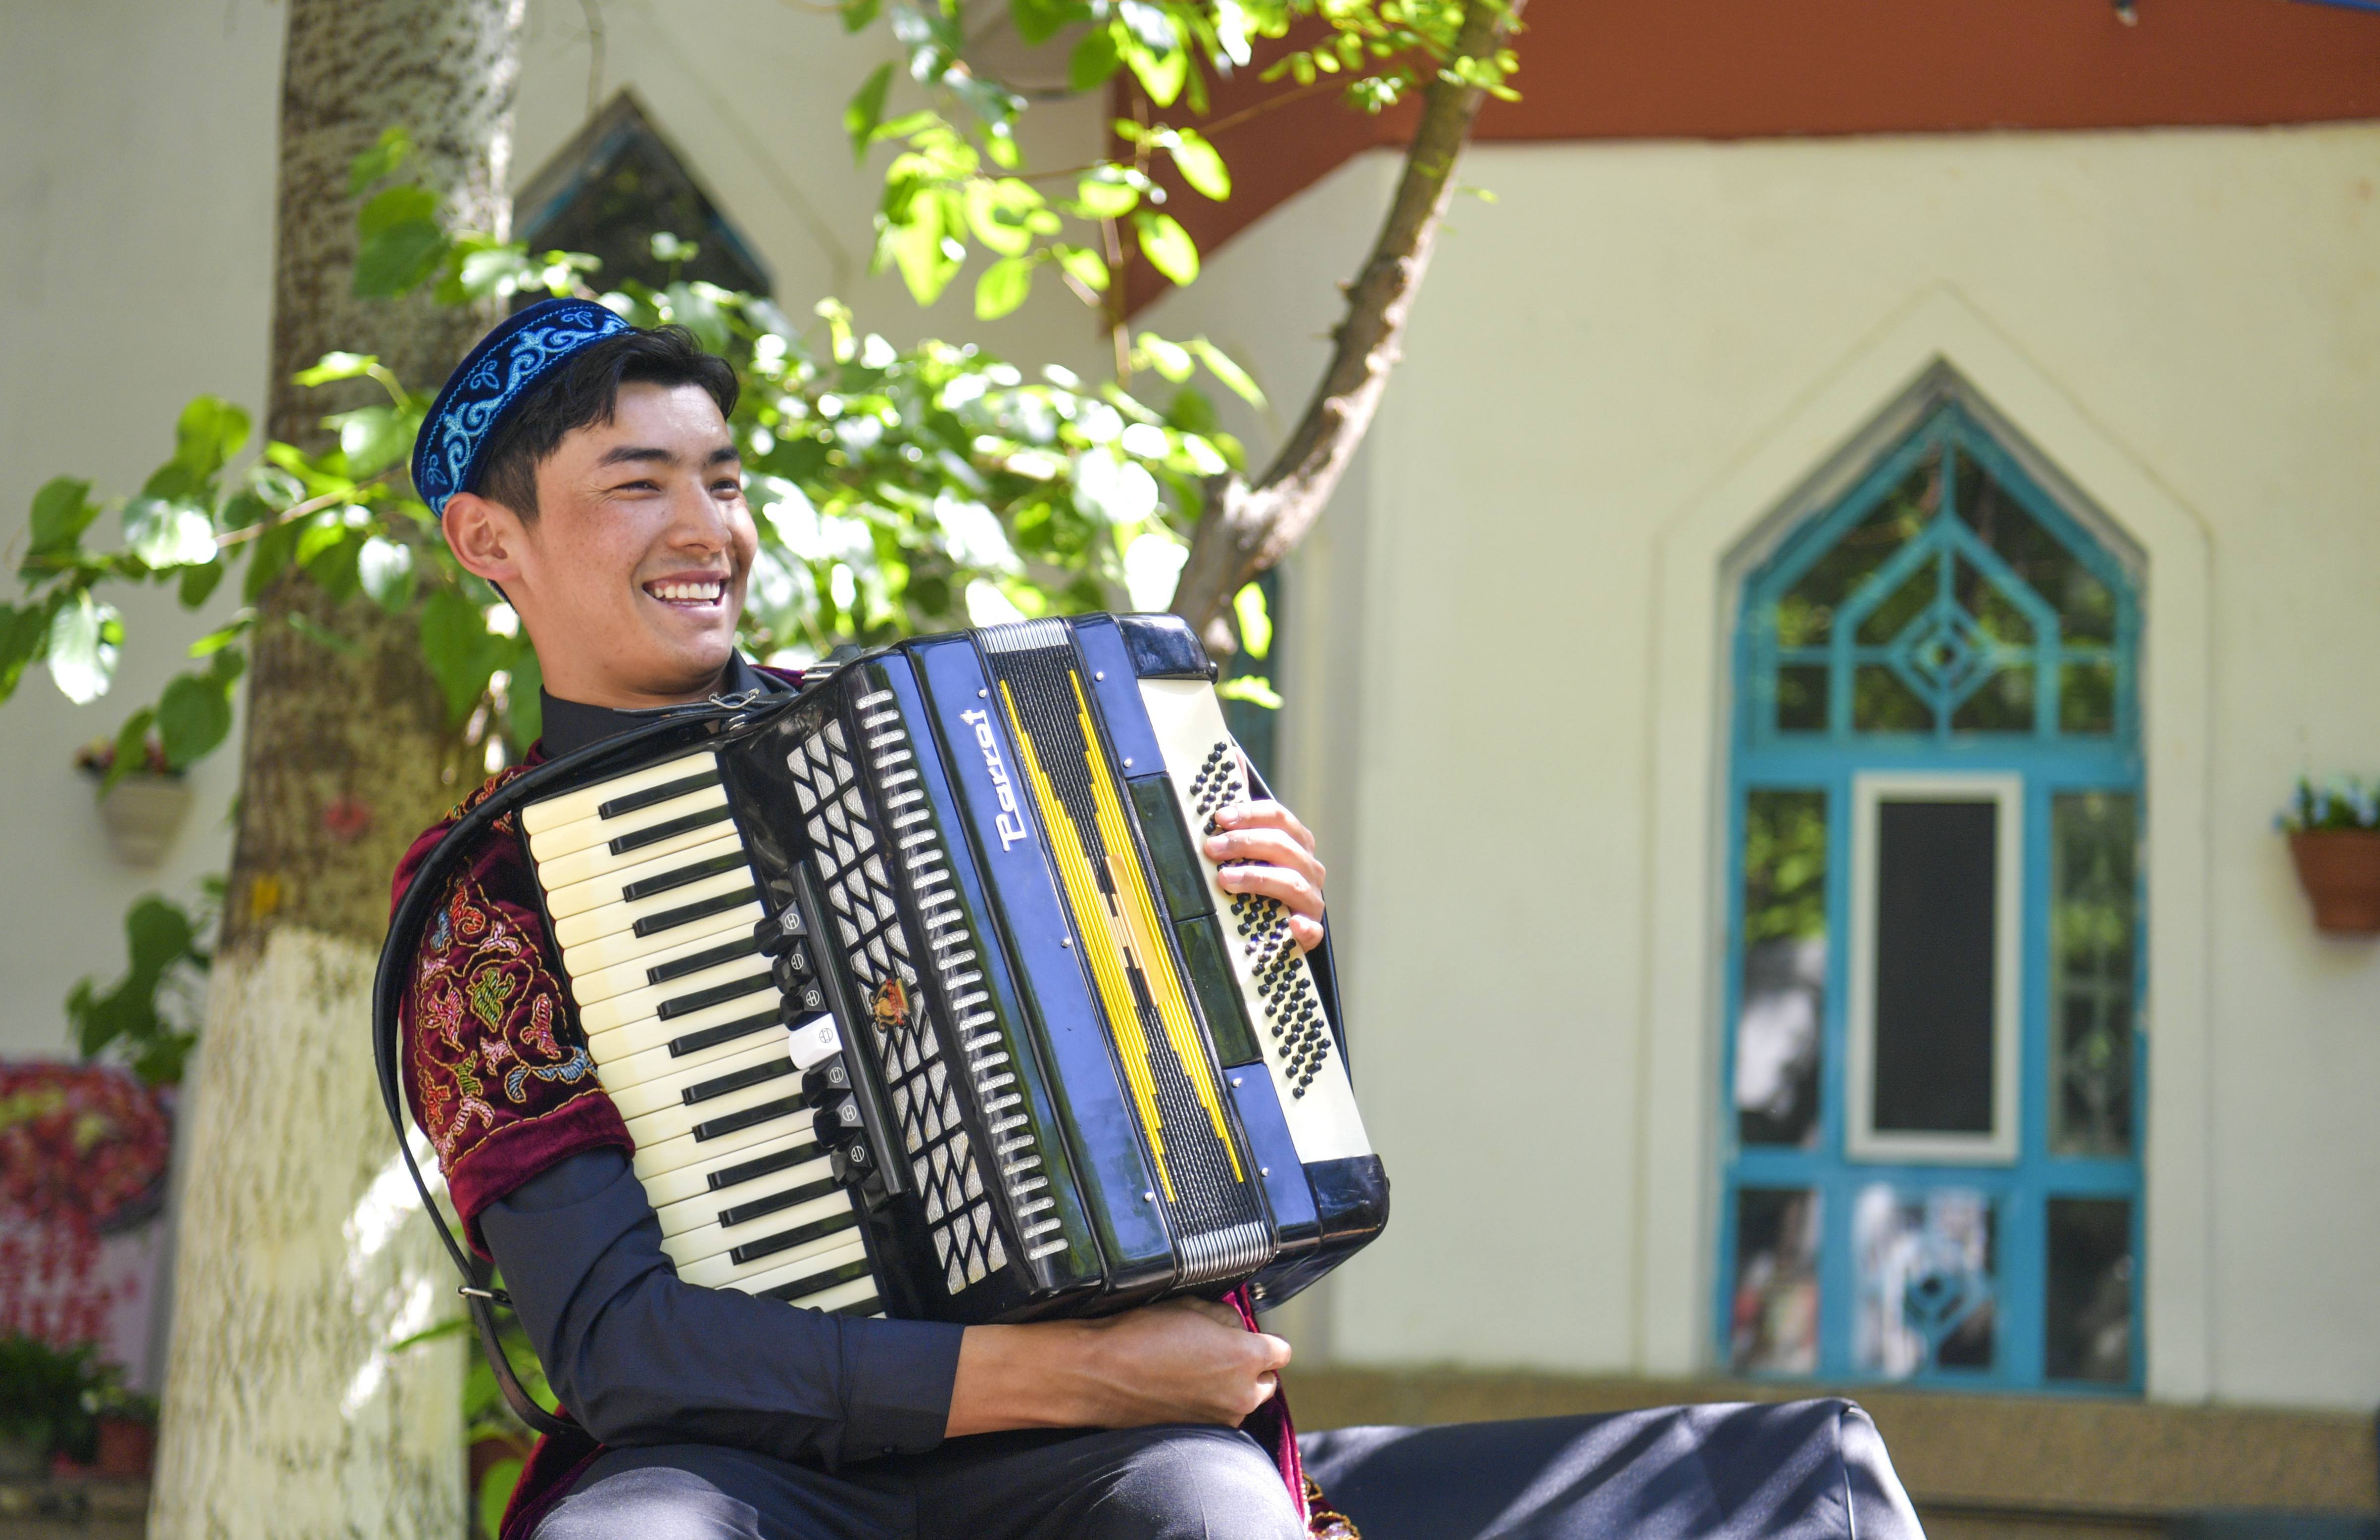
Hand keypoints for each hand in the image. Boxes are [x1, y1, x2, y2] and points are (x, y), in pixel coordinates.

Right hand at [945, 1299, 1290, 1435]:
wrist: (1097, 1373)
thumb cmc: (1138, 1334)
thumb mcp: (1189, 1304)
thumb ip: (1225, 1316)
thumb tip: (1236, 1325)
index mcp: (1245, 1357)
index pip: (1280, 1350)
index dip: (1261, 1340)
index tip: (1244, 1335)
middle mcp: (1240, 1395)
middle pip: (1265, 1381)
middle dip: (1248, 1366)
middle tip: (1218, 1351)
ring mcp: (1219, 1419)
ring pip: (1240, 1401)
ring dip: (1227, 1387)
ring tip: (1192, 1369)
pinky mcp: (1197, 1433)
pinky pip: (1215, 1415)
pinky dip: (1205, 1404)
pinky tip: (1178, 1387)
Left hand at [1204, 796, 1326, 951]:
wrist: (1275, 930)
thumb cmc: (1261, 882)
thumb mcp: (1250, 845)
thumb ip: (1243, 808)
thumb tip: (1232, 757)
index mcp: (1296, 843)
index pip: (1279, 817)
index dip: (1250, 814)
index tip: (1220, 817)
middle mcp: (1308, 868)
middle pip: (1283, 846)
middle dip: (1245, 844)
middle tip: (1212, 849)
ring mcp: (1311, 900)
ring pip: (1292, 882)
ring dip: (1257, 878)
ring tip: (1225, 879)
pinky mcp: (1310, 931)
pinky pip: (1312, 929)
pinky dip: (1304, 927)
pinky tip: (1291, 925)